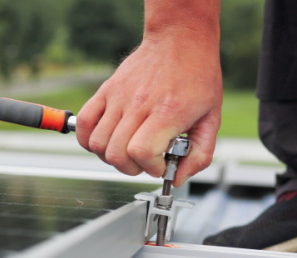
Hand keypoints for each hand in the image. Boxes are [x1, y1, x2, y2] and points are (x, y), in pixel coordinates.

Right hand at [76, 35, 222, 186]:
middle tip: (144, 161)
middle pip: (116, 154)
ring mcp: (119, 97)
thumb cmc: (197, 77)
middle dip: (131, 168)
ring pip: (98, 144)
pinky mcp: (106, 91)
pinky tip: (104, 141)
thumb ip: (200, 154)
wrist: (179, 39)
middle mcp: (139, 104)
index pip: (141, 152)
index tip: (160, 165)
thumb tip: (179, 178)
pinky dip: (87, 140)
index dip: (150, 168)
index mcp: (168, 111)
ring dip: (110, 157)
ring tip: (126, 151)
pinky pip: (84, 123)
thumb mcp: (212, 118)